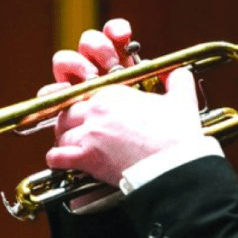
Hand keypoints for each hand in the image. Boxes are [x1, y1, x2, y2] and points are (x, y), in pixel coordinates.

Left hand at [38, 19, 204, 186]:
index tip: (89, 114)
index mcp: (114, 93)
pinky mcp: (87, 157)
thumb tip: (176, 72)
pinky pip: (57, 156)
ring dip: (64, 140)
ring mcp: (89, 134)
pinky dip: (56, 159)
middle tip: (75, 131)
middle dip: (71, 123)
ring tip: (69, 147)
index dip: (84, 106)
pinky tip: (58, 161)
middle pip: (68, 112)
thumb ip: (177, 80)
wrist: (173, 164)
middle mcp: (96, 110)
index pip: (85, 94)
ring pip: (61, 133)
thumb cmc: (177, 135)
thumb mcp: (181, 99)